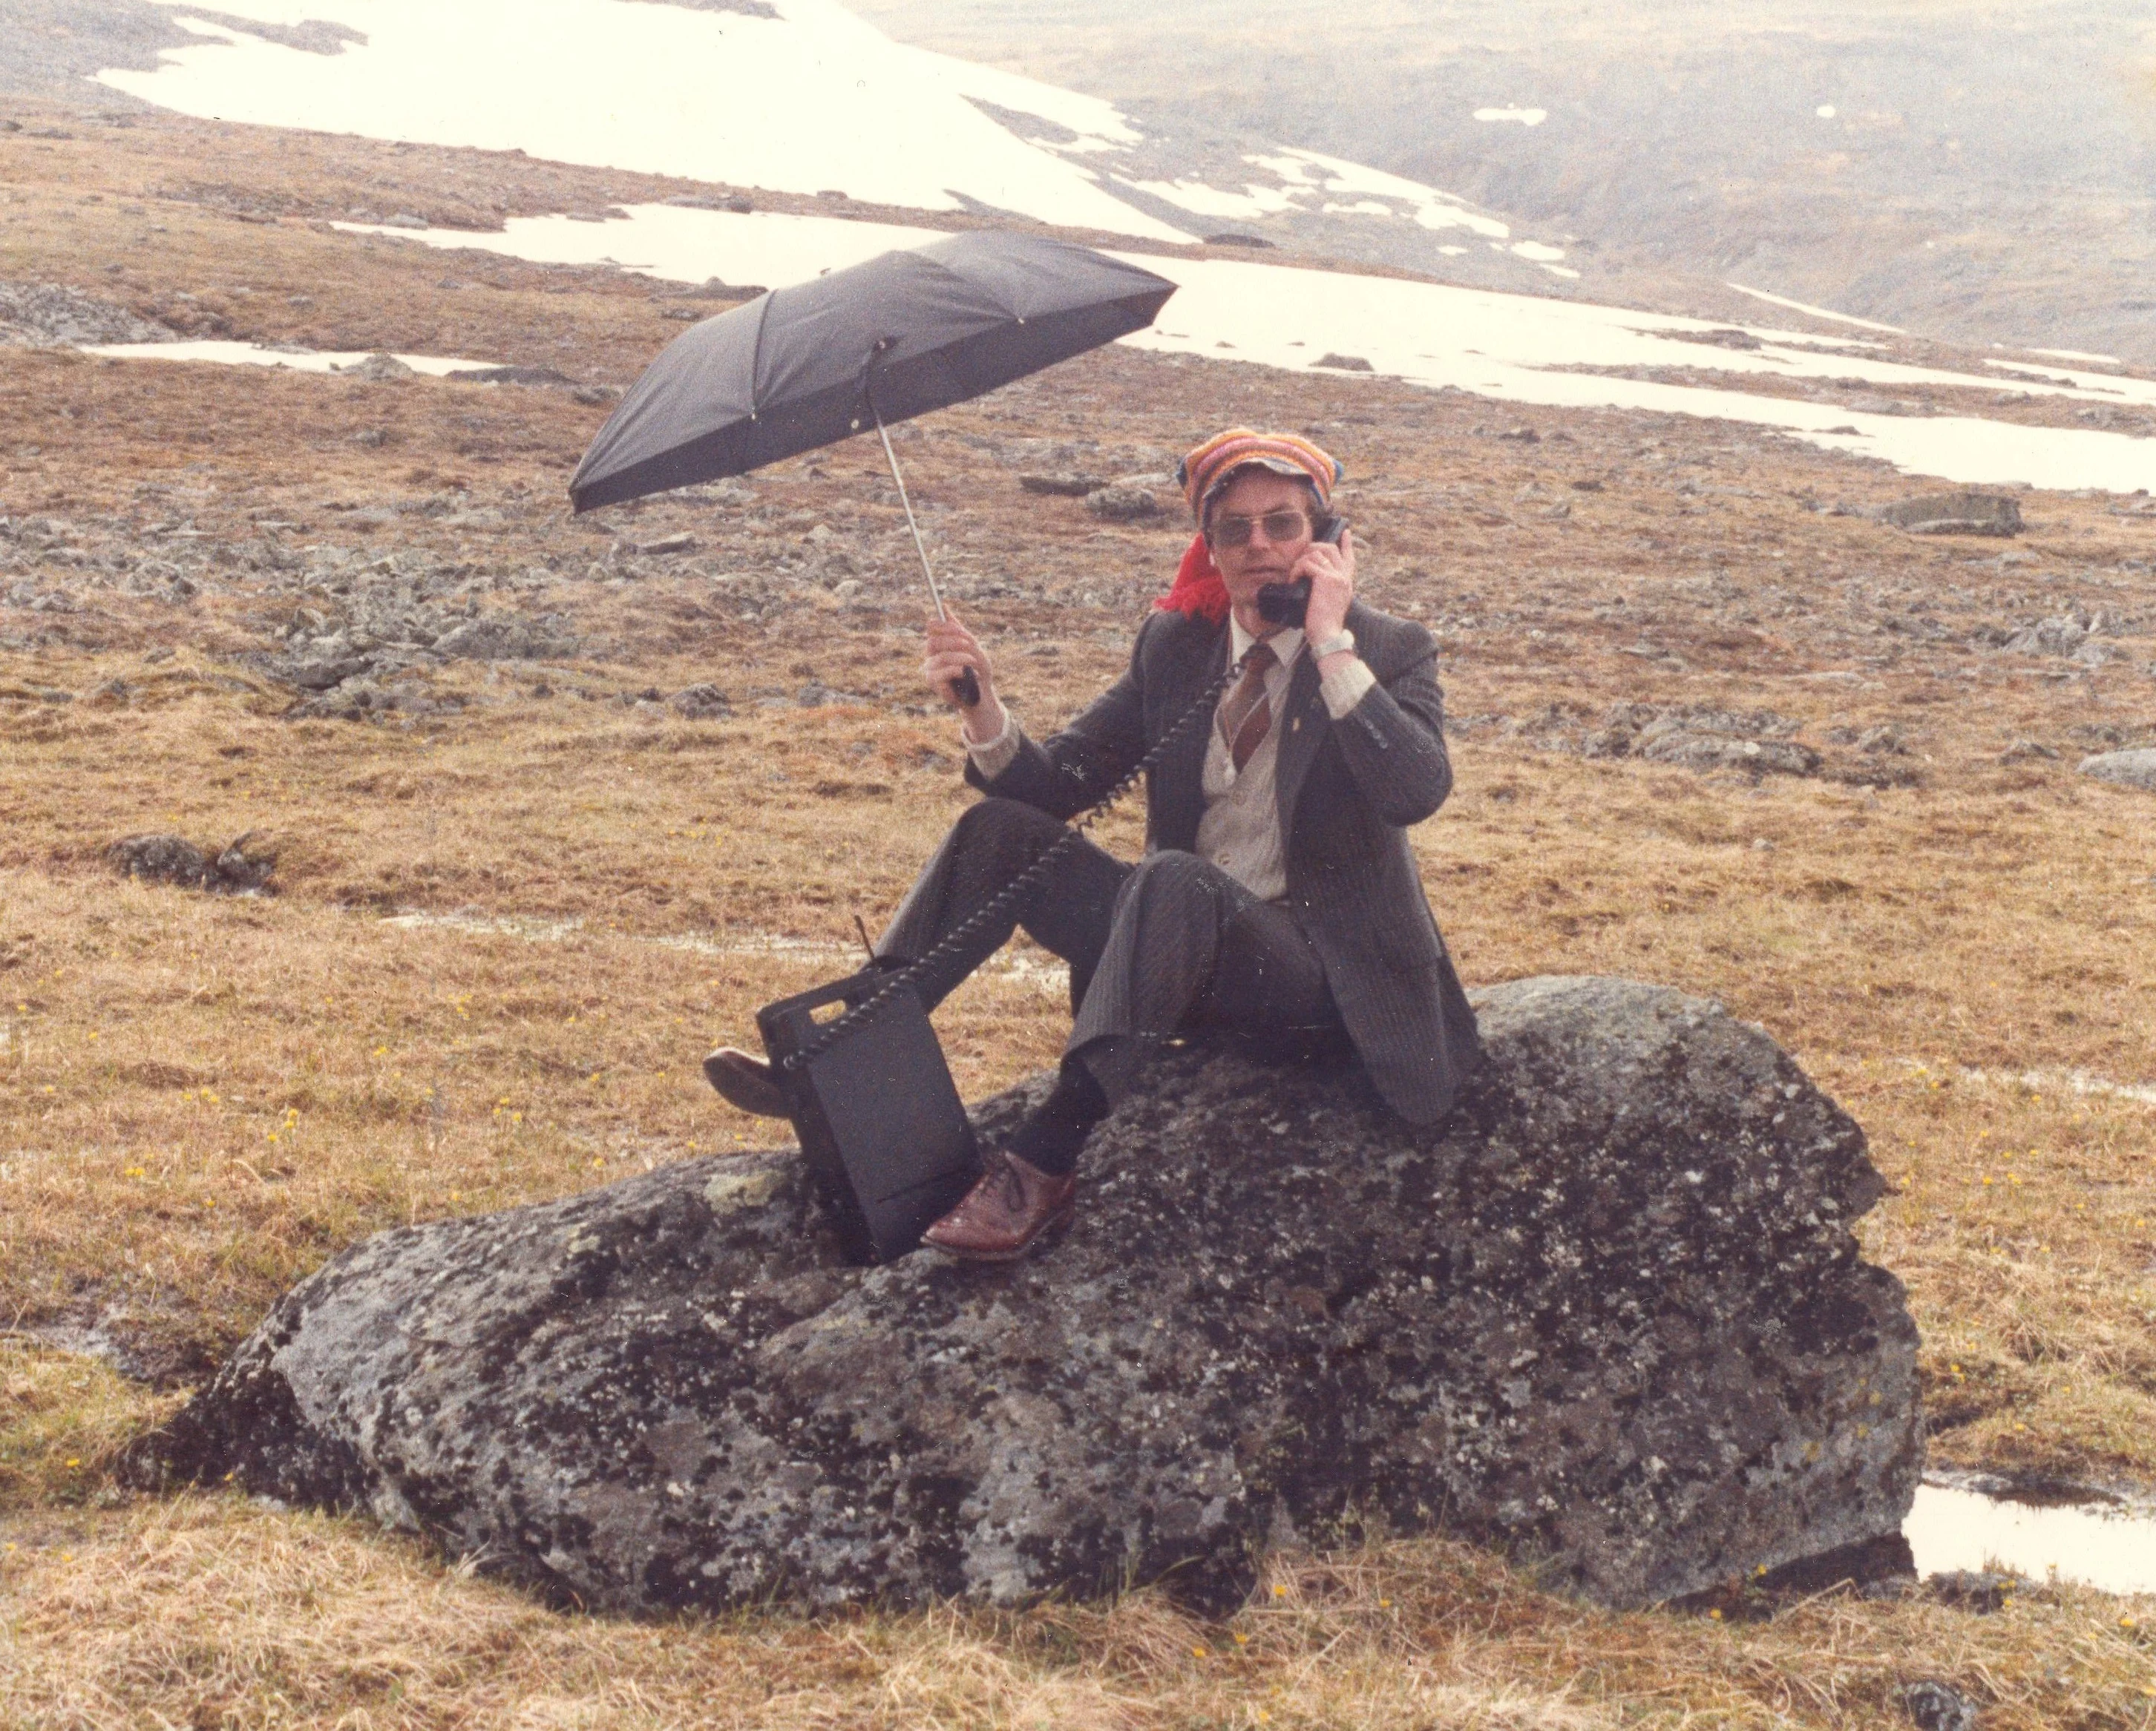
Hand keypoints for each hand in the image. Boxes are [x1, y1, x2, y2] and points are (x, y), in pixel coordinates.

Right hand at [922, 611, 1003, 737]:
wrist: (983, 694)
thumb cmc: (978, 670)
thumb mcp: (972, 646)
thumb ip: (958, 629)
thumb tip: (943, 606)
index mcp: (939, 644)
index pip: (932, 627)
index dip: (945, 626)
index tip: (962, 630)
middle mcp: (931, 655)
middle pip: (933, 640)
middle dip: (954, 641)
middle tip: (969, 645)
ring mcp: (930, 669)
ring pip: (941, 657)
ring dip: (962, 658)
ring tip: (973, 663)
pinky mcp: (933, 683)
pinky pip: (943, 672)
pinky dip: (960, 671)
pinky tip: (970, 676)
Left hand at [1294, 526, 1355, 646]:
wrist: (1328, 634)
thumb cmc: (1325, 624)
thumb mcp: (1332, 603)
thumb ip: (1328, 589)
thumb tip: (1314, 580)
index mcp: (1347, 582)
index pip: (1350, 558)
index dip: (1347, 544)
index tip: (1346, 532)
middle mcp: (1344, 577)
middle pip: (1330, 548)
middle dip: (1313, 548)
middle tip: (1302, 557)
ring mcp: (1336, 576)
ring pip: (1316, 553)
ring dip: (1301, 562)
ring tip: (1295, 575)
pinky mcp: (1325, 579)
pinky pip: (1307, 564)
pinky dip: (1297, 570)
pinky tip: (1293, 581)